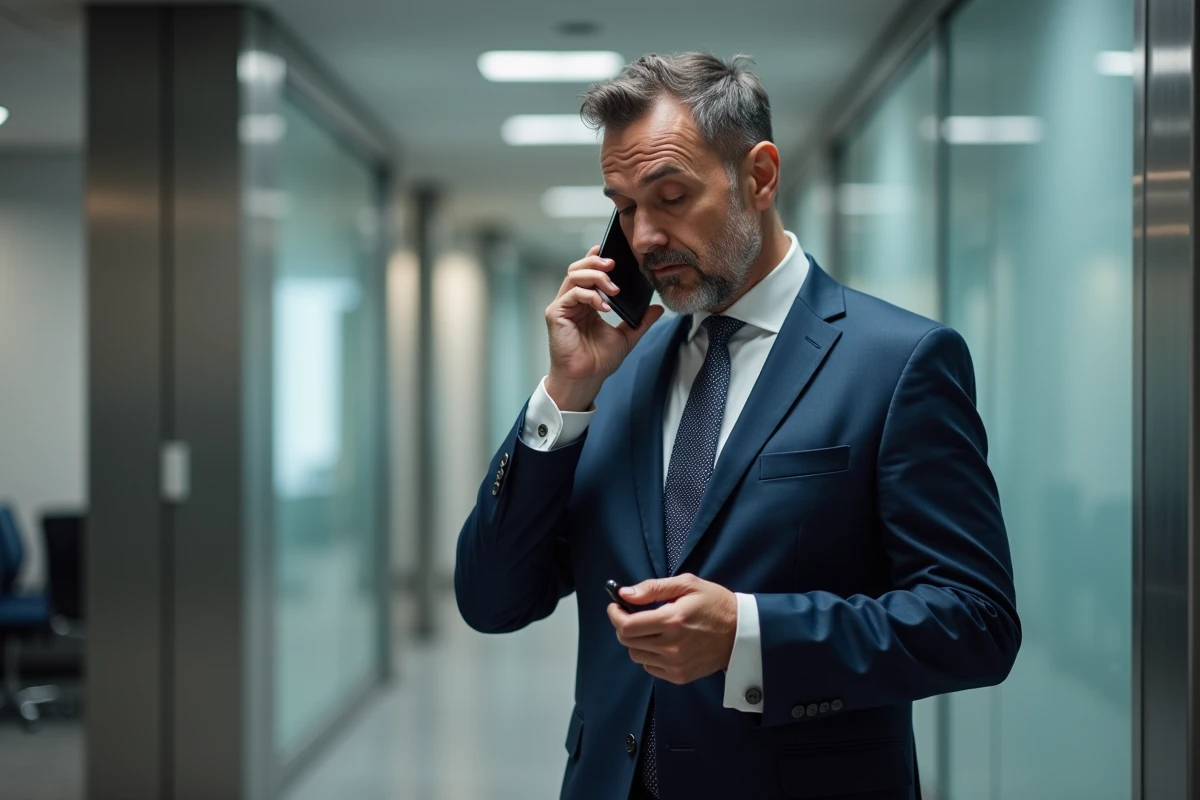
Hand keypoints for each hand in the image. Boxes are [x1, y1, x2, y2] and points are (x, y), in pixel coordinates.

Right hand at [544, 246, 664, 410]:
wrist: (586, 379)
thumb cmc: (599, 361)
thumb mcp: (627, 336)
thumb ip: (641, 321)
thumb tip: (658, 308)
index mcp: (586, 303)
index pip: (588, 273)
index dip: (596, 259)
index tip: (613, 254)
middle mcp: (572, 301)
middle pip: (578, 268)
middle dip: (596, 262)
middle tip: (614, 264)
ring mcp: (563, 306)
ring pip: (574, 276)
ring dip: (595, 276)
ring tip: (613, 288)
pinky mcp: (556, 314)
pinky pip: (571, 294)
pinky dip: (590, 295)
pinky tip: (604, 306)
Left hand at [607, 574, 737, 684]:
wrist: (742, 633)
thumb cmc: (715, 604)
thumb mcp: (687, 584)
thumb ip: (653, 588)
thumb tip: (625, 594)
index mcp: (672, 620)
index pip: (627, 626)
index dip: (615, 615)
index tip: (616, 606)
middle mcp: (671, 646)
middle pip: (627, 641)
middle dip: (623, 626)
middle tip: (632, 615)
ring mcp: (675, 664)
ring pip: (636, 655)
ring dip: (637, 641)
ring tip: (651, 629)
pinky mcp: (680, 676)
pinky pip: (650, 667)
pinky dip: (649, 655)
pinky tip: (662, 643)